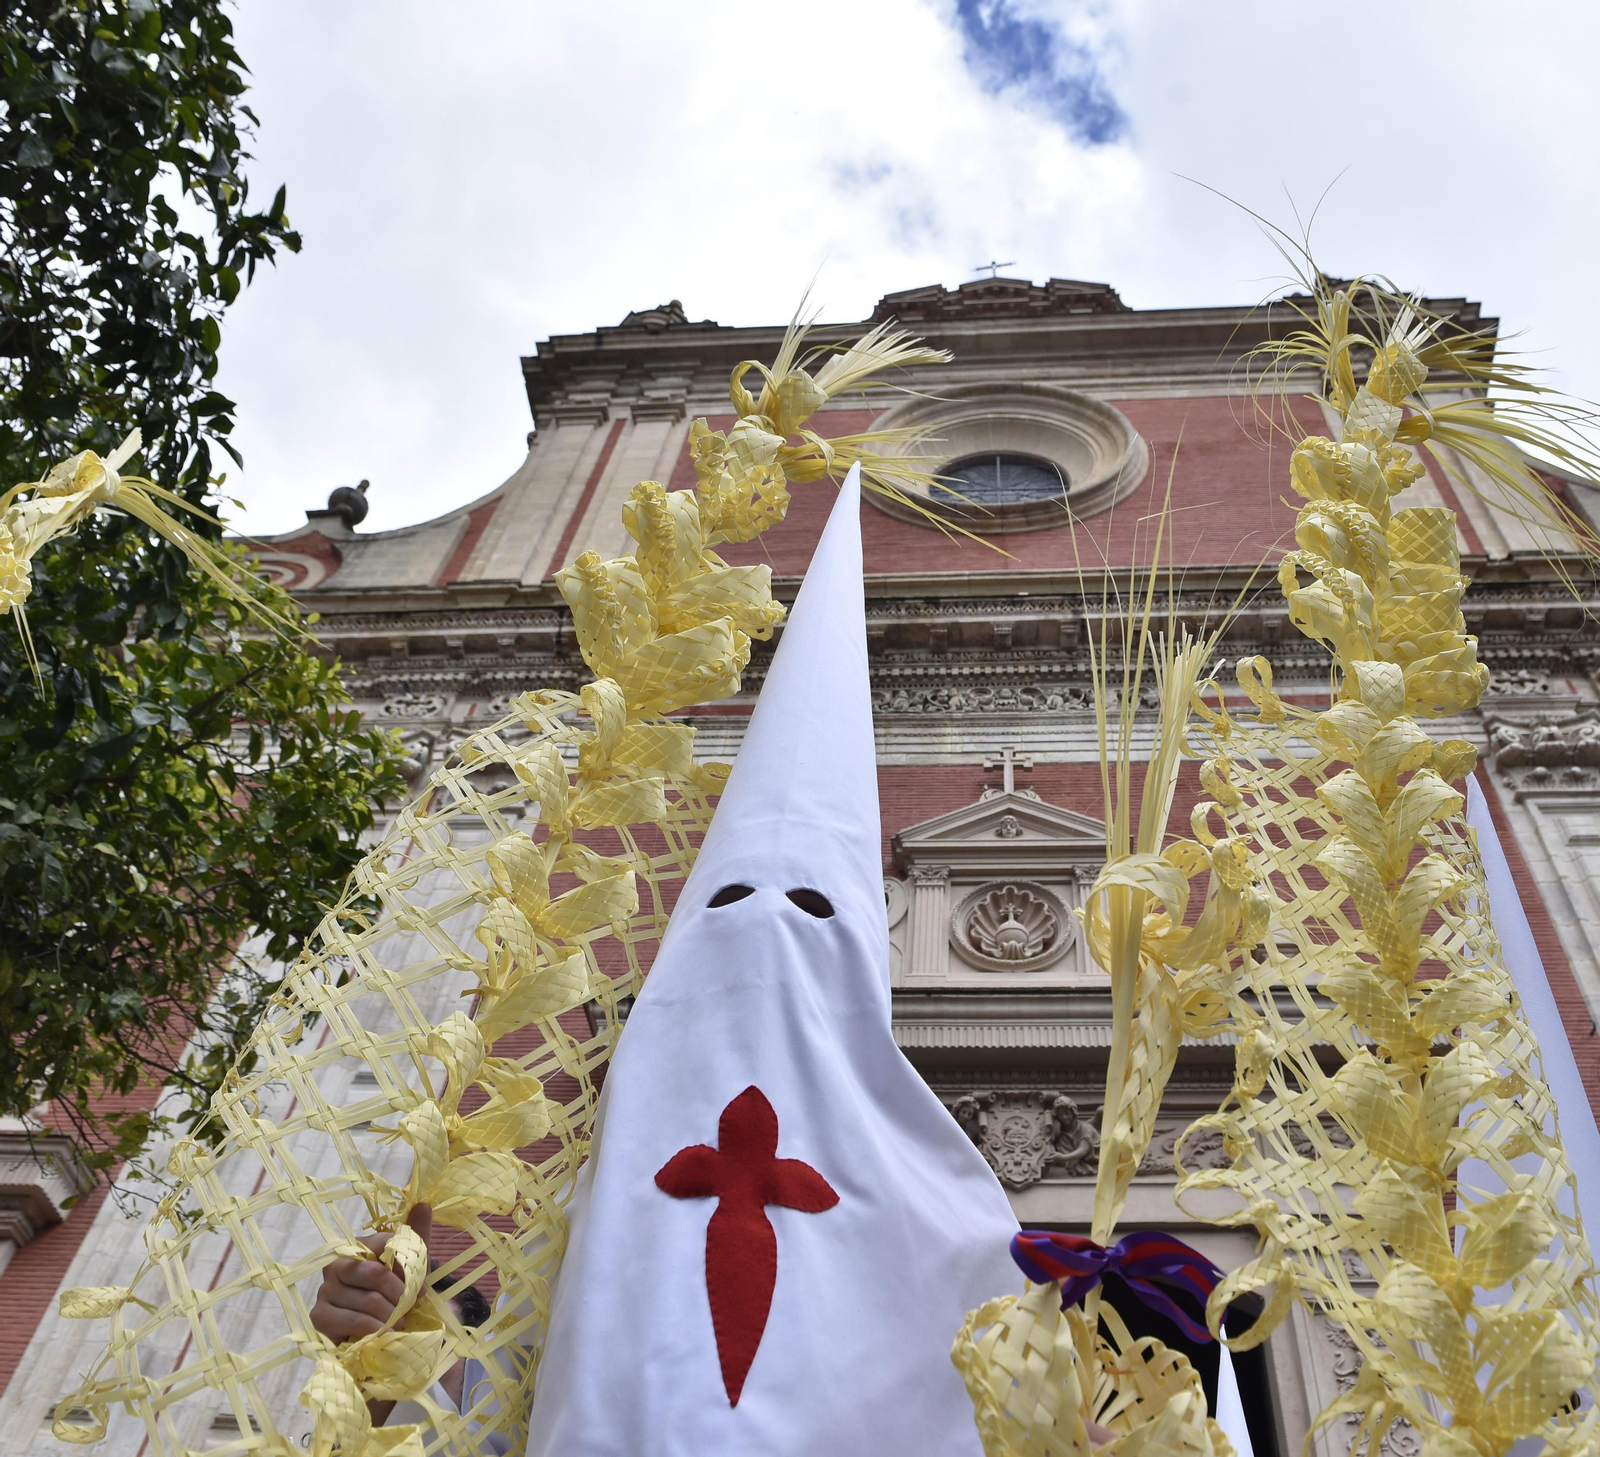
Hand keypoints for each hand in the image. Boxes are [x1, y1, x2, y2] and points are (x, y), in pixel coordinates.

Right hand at [309, 1204, 432, 1342]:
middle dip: (400, 1294)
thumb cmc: (392, 1296)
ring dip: (391, 1315)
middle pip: (375, 1274)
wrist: (378, 1335)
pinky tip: (384, 1332)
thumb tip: (423, 1205)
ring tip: (399, 1322)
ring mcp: (325, 1290)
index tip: (421, 1286)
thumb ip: (417, 1236)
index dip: (407, 1267)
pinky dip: (375, 1328)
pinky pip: (353, 1321)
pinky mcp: (320, 1316)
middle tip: (410, 1307)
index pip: (384, 1244)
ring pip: (367, 1300)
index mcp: (357, 1247)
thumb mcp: (410, 1268)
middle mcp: (336, 1264)